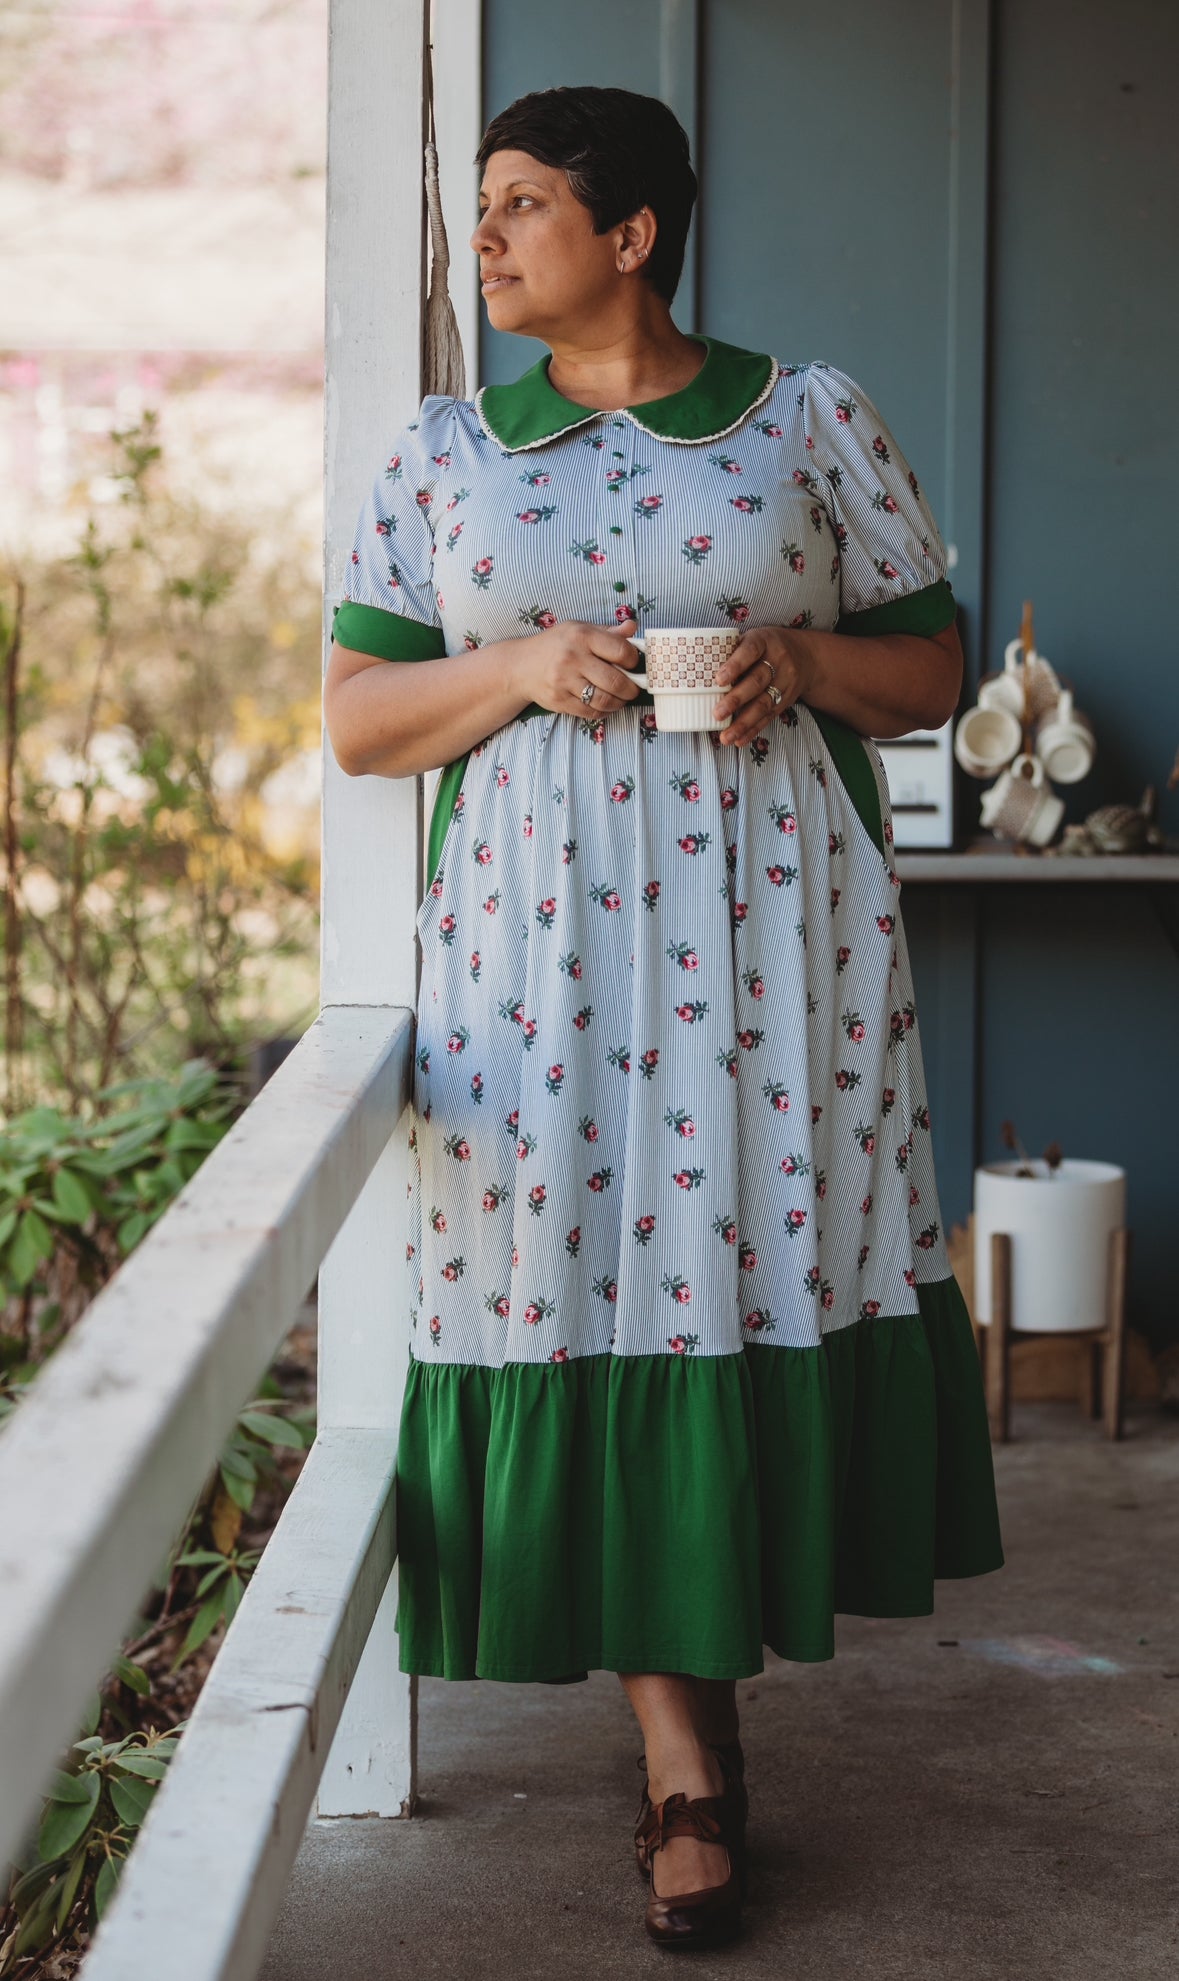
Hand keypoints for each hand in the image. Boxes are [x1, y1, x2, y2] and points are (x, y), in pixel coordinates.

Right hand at [515, 610, 644, 716]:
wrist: (522, 666)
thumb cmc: (556, 645)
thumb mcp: (579, 629)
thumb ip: (607, 632)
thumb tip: (632, 628)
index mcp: (582, 636)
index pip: (621, 651)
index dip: (634, 661)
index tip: (633, 665)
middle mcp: (573, 658)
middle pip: (616, 681)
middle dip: (631, 688)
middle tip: (634, 688)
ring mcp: (565, 681)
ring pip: (605, 700)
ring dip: (620, 702)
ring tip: (621, 698)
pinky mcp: (560, 701)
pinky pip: (591, 712)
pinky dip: (604, 711)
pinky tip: (606, 705)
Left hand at [712, 626, 813, 747]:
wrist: (806, 656)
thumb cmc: (766, 647)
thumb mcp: (753, 638)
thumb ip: (731, 651)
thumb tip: (696, 668)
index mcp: (764, 641)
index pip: (750, 651)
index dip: (735, 665)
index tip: (719, 680)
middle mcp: (778, 661)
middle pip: (757, 682)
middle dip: (736, 700)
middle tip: (717, 713)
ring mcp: (784, 683)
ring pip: (763, 704)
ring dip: (743, 723)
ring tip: (725, 736)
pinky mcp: (786, 700)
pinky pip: (769, 717)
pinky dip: (752, 730)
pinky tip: (739, 740)